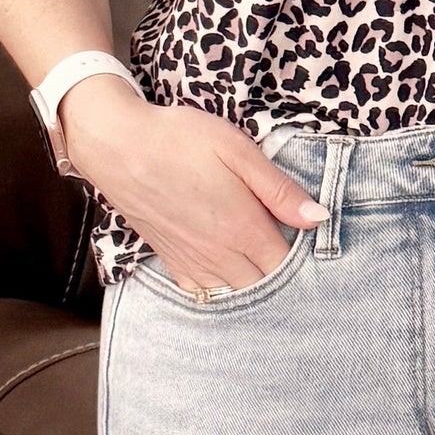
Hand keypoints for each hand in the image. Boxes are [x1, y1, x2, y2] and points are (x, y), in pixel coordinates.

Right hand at [60, 80, 323, 293]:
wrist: (117, 146)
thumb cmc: (178, 139)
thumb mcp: (237, 150)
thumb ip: (279, 189)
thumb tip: (318, 218)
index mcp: (243, 228)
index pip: (289, 265)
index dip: (306, 258)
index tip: (312, 242)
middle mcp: (220, 254)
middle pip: (266, 286)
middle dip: (283, 275)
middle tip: (290, 250)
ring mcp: (193, 262)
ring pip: (236, 294)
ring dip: (254, 283)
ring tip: (262, 261)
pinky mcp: (172, 262)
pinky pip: (205, 293)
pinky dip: (222, 287)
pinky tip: (227, 267)